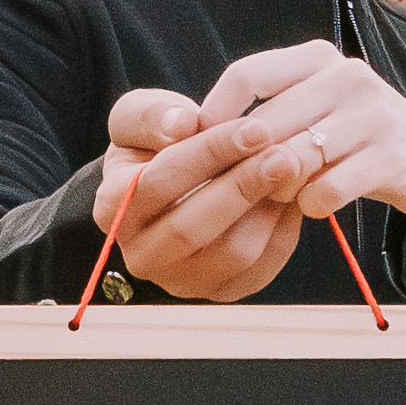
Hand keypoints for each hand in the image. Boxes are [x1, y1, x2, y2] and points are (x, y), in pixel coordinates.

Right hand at [93, 86, 314, 300]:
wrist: (176, 183)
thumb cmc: (156, 143)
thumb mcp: (141, 115)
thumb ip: (154, 113)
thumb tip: (184, 124)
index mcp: (113, 207)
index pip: (159, 183)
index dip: (210, 154)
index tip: (256, 128)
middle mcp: (141, 254)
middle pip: (192, 228)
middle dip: (243, 187)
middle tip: (285, 155)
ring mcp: (180, 281)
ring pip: (232, 254)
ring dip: (268, 210)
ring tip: (293, 169)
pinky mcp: (220, 292)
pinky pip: (260, 269)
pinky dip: (283, 230)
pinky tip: (293, 193)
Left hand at [113, 41, 405, 286]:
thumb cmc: (360, 141)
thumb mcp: (319, 110)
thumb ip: (270, 111)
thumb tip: (195, 133)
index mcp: (319, 58)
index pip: (246, 76)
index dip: (215, 116)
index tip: (202, 150)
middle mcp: (346, 75)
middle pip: (265, 124)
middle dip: (245, 165)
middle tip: (240, 189)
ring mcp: (372, 113)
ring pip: (290, 160)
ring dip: (277, 188)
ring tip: (283, 195)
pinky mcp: (391, 155)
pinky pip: (324, 190)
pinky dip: (313, 206)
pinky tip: (319, 205)